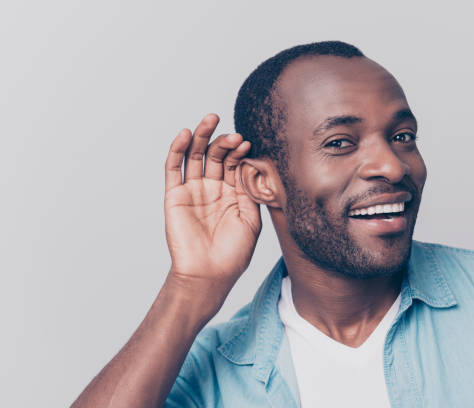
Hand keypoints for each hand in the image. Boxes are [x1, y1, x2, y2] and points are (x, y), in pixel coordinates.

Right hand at [164, 114, 260, 292]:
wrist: (210, 274)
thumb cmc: (234, 253)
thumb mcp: (251, 219)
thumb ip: (250, 191)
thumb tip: (252, 164)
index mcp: (232, 193)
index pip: (235, 163)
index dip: (240, 151)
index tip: (247, 144)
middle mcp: (212, 188)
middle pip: (216, 155)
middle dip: (224, 141)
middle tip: (233, 134)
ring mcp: (193, 191)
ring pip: (195, 156)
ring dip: (201, 136)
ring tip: (210, 119)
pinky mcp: (174, 196)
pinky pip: (174, 169)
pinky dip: (177, 149)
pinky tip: (185, 134)